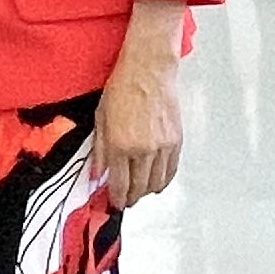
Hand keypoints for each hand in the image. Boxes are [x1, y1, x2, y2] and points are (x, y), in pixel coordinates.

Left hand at [92, 6, 184, 209]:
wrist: (148, 70)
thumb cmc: (122, 88)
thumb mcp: (100, 118)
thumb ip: (100, 150)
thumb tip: (98, 174)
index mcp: (120, 144)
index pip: (120, 185)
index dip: (117, 199)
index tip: (115, 203)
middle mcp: (142, 149)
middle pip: (139, 188)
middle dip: (131, 199)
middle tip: (126, 200)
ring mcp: (162, 146)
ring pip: (156, 184)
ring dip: (147, 192)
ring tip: (140, 191)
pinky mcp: (176, 141)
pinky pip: (171, 171)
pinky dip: (163, 180)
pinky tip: (156, 180)